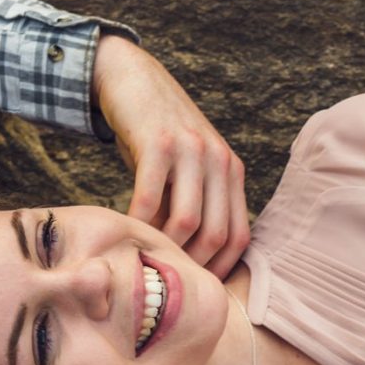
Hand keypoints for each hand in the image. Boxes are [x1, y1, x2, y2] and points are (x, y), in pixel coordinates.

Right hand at [93, 33, 249, 275]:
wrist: (132, 77)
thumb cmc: (156, 133)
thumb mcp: (187, 167)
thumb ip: (193, 203)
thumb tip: (187, 260)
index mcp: (231, 171)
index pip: (239, 236)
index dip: (218, 269)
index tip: (193, 287)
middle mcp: (219, 160)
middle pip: (217, 234)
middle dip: (190, 266)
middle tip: (164, 280)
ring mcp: (191, 150)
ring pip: (188, 221)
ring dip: (164, 249)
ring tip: (143, 259)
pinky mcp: (159, 142)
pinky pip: (152, 198)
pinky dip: (139, 223)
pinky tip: (125, 230)